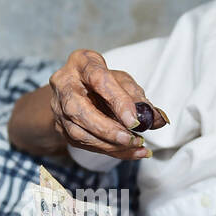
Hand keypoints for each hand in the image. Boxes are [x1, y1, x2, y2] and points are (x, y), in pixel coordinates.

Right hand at [48, 49, 165, 160]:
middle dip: (107, 129)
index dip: (118, 100)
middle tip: (132, 139)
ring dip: (109, 144)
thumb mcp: (122, 81)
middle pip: (78, 109)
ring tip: (135, 146)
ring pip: (78, 132)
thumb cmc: (102, 81)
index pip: (98, 79)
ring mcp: (58, 108)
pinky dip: (109, 151)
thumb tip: (158, 119)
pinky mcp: (61, 128)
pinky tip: (130, 152)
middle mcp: (64, 84)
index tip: (136, 120)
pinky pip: (83, 144)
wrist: (77, 90)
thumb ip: (139, 98)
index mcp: (81, 62)